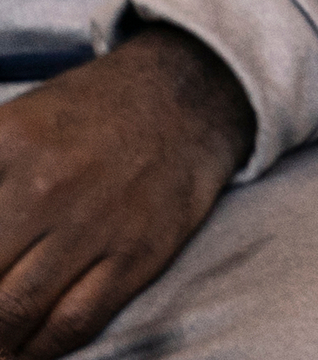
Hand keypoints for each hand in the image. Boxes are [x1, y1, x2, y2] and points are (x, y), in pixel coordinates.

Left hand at [0, 26, 253, 358]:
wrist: (189, 94)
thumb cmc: (85, 116)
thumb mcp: (10, 126)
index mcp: (7, 145)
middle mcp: (46, 187)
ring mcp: (94, 224)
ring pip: (13, 316)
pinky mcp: (136, 253)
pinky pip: (72, 324)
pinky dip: (37, 352)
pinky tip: (21, 351)